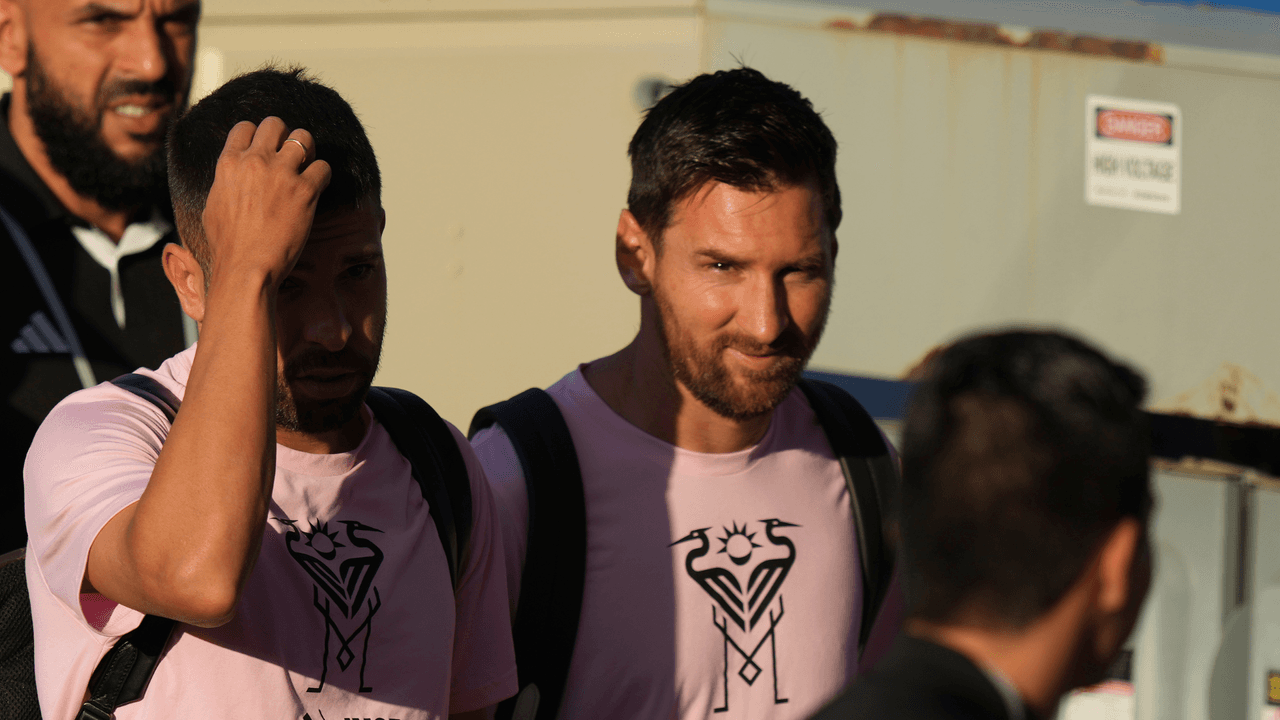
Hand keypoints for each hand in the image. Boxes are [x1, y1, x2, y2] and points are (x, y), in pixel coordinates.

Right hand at [200, 117, 331, 290]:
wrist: (246, 267)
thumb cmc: (227, 246)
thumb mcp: (213, 205)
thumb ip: (225, 182)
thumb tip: (230, 176)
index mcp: (229, 163)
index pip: (245, 127)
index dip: (258, 136)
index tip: (266, 150)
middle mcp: (255, 161)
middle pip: (275, 124)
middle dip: (285, 136)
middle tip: (291, 156)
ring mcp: (281, 173)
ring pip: (304, 137)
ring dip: (308, 150)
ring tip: (307, 168)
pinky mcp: (305, 190)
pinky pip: (323, 167)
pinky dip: (323, 176)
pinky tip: (318, 189)